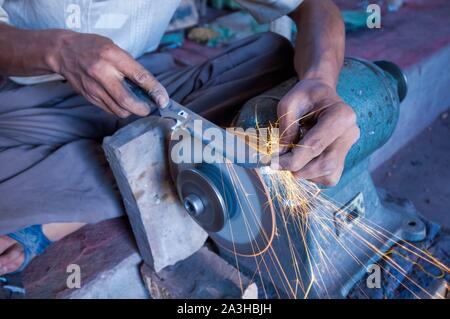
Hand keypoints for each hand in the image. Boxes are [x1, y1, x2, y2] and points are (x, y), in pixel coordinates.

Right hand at [48, 31, 168, 117]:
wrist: (63, 51)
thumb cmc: (93, 47)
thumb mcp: (114, 48)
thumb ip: (130, 66)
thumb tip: (149, 87)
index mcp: (112, 56)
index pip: (139, 76)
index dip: (154, 90)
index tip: (163, 99)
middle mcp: (102, 72)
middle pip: (127, 100)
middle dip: (142, 108)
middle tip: (149, 108)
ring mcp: (93, 86)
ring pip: (118, 109)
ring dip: (132, 111)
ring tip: (137, 106)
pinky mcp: (88, 96)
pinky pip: (108, 109)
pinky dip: (119, 110)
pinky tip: (123, 105)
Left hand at [275, 78, 359, 185]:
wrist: (320, 95)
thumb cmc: (304, 97)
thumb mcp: (289, 104)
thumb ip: (286, 128)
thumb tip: (281, 155)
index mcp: (341, 115)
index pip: (316, 145)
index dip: (293, 159)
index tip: (274, 163)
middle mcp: (350, 132)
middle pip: (325, 163)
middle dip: (299, 169)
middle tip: (279, 165)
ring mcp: (349, 146)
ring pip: (328, 174)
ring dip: (305, 173)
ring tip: (292, 157)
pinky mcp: (344, 157)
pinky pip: (329, 176)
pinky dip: (312, 174)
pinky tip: (304, 160)